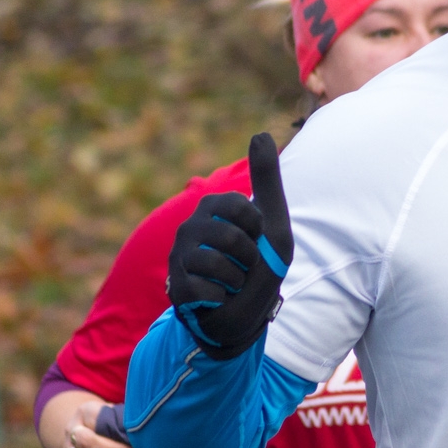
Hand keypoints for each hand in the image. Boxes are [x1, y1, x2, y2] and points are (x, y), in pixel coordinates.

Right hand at [61, 400, 135, 447]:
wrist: (90, 437)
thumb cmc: (112, 424)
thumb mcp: (117, 414)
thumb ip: (125, 419)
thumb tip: (144, 430)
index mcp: (84, 413)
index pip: (93, 418)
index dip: (114, 429)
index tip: (134, 436)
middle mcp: (73, 431)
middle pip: (85, 442)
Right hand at [167, 133, 294, 358]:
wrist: (247, 314)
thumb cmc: (261, 266)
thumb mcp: (273, 223)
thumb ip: (266, 179)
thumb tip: (261, 132)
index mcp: (214, 209)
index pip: (238, 206)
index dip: (257, 227)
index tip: (256, 237)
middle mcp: (191, 227)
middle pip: (229, 236)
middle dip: (249, 257)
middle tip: (246, 265)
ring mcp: (179, 256)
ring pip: (214, 262)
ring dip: (237, 279)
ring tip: (232, 281)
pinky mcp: (174, 286)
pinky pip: (204, 288)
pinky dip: (222, 298)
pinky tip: (218, 297)